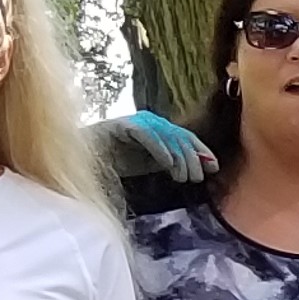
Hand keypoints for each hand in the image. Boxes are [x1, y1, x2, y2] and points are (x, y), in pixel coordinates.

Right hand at [96, 110, 217, 183]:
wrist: (84, 158)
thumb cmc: (116, 162)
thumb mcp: (150, 164)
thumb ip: (172, 163)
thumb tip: (200, 168)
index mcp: (158, 128)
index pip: (186, 137)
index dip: (202, 151)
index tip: (214, 167)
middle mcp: (149, 121)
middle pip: (179, 137)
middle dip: (192, 159)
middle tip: (196, 178)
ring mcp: (135, 121)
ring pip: (167, 136)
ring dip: (179, 158)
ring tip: (182, 177)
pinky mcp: (122, 125)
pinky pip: (147, 135)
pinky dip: (159, 149)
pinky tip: (168, 165)